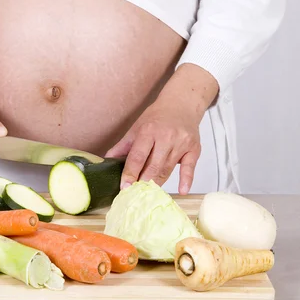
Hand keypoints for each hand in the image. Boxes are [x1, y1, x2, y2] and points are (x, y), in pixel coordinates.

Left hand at [106, 64, 218, 194]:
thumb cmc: (157, 117)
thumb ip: (122, 146)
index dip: (130, 173)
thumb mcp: (136, 127)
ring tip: (148, 194)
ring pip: (167, 169)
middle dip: (143, 182)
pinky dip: (186, 180)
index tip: (124, 187)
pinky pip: (189, 167)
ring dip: (157, 183)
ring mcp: (181, 143)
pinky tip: (182, 190)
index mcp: (148, 131)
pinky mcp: (194, 149)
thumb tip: (105, 161)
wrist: (182, 104)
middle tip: (135, 195)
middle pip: (153, 166)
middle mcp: (166, 137)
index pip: (137, 157)